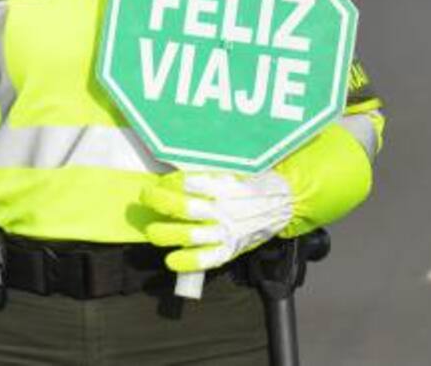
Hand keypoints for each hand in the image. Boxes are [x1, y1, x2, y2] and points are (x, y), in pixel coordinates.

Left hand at [141, 170, 293, 271]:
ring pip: (189, 235)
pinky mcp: (230, 248)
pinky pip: (206, 259)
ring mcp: (227, 231)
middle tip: (146, 197)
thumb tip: (176, 175)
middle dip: (159, 202)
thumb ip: (208, 173)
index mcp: (225, 186)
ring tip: (152, 231)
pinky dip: (187, 262)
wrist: (284, 203)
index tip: (159, 181)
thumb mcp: (234, 169)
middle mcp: (224, 209)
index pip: (189, 184)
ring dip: (166, 233)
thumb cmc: (253, 183)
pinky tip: (171, 260)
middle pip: (183, 208)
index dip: (169, 182)